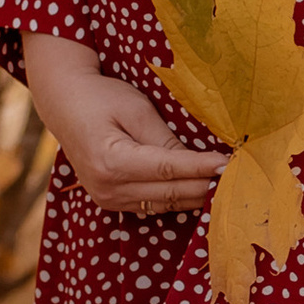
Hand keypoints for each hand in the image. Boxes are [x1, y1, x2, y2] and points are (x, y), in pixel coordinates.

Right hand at [23, 38, 219, 216]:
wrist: (64, 104)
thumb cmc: (101, 97)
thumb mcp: (136, 110)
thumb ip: (166, 140)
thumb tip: (201, 162)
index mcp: (111, 162)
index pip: (169, 170)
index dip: (202, 168)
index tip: (230, 164)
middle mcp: (107, 188)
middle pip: (170, 193)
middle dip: (205, 186)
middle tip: (238, 178)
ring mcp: (107, 199)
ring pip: (164, 205)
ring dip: (196, 197)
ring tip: (226, 188)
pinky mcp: (111, 202)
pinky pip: (153, 206)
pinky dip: (178, 200)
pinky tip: (201, 191)